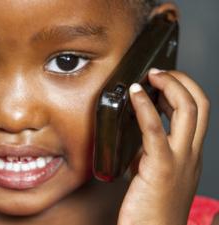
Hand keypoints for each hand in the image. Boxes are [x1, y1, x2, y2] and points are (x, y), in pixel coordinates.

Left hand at [117, 69, 209, 224]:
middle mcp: (191, 155)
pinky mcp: (160, 167)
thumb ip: (150, 153)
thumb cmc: (151, 209)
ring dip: (170, 85)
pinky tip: (135, 93)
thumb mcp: (153, 174)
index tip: (163, 81)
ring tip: (152, 76)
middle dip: (182, 81)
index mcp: (191, 155)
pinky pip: (155, 129)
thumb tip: (136, 133)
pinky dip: (145, 106)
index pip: (198, 113)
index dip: (184, 90)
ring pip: (188, 111)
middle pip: (200, 105)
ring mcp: (180, 160)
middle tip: (159, 72)